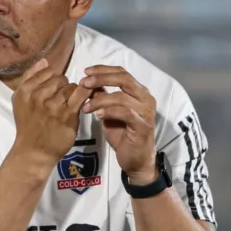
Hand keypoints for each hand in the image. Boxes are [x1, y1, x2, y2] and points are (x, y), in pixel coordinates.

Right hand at [11, 58, 93, 169]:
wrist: (33, 152)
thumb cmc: (28, 126)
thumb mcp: (20, 100)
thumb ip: (30, 78)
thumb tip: (44, 61)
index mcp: (25, 91)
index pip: (47, 72)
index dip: (52, 79)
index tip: (52, 90)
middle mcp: (38, 96)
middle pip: (60, 78)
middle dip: (62, 87)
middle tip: (60, 100)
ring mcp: (54, 105)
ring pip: (71, 86)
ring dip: (72, 94)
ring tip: (67, 105)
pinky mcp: (68, 115)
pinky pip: (81, 94)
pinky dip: (86, 93)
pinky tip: (86, 97)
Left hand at [80, 65, 157, 182]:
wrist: (135, 160)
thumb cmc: (123, 136)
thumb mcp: (109, 113)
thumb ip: (103, 98)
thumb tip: (89, 84)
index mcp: (139, 92)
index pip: (122, 72)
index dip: (103, 69)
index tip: (86, 72)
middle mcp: (146, 98)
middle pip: (124, 78)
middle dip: (101, 78)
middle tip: (84, 83)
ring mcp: (146, 112)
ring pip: (121, 96)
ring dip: (99, 100)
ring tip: (85, 107)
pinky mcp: (143, 125)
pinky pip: (125, 113)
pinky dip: (109, 111)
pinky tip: (97, 115)